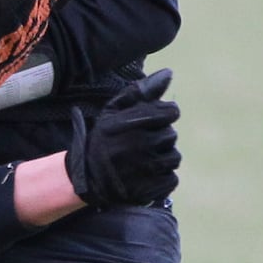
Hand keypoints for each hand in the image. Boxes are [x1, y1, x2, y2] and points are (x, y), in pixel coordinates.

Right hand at [64, 68, 180, 207]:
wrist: (87, 178)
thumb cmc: (103, 140)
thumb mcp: (113, 112)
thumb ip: (141, 92)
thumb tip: (169, 73)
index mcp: (132, 123)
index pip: (170, 112)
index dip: (163, 115)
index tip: (151, 122)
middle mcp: (141, 144)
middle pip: (172, 135)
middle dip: (159, 138)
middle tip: (140, 143)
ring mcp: (147, 168)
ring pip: (174, 157)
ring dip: (162, 158)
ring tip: (142, 159)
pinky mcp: (153, 189)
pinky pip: (172, 178)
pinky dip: (161, 177)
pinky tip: (145, 174)